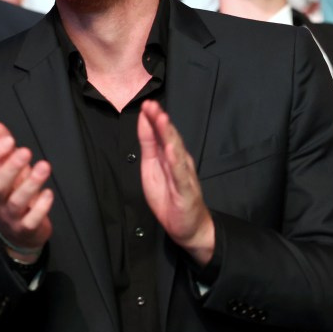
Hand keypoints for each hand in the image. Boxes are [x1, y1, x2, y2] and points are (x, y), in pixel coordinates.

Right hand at [0, 122, 53, 260]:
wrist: (19, 234)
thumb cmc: (13, 194)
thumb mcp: (6, 171)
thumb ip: (2, 149)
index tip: (9, 140)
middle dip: (10, 168)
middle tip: (26, 151)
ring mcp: (10, 216)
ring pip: (16, 202)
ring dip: (30, 184)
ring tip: (44, 166)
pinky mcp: (26, 228)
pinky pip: (31, 220)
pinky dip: (41, 206)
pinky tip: (49, 193)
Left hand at [138, 100, 214, 265]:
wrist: (188, 227)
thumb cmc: (170, 198)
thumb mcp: (151, 169)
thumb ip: (149, 146)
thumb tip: (144, 122)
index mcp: (169, 156)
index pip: (160, 134)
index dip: (152, 119)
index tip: (145, 104)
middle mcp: (179, 161)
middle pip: (169, 138)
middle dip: (160, 121)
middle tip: (152, 105)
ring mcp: (184, 174)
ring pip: (176, 151)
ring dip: (169, 135)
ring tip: (162, 120)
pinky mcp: (186, 190)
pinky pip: (181, 174)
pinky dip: (176, 161)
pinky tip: (171, 150)